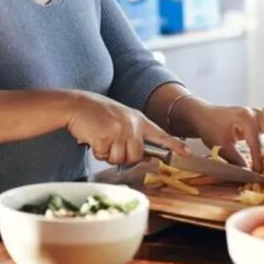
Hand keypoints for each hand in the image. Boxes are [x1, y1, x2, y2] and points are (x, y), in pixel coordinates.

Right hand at [66, 91, 190, 164]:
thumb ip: (133, 133)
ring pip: (120, 159)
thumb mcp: (120, 118)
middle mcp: (132, 125)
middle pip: (136, 156)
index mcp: (138, 119)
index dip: (174, 145)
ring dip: (108, 154)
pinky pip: (105, 156)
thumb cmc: (96, 113)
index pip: (160, 134)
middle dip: (122, 156)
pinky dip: (97, 152)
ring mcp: (120, 130)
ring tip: (101, 139)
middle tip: (110, 144)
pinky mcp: (106, 137)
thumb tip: (142, 155)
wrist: (76, 105)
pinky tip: (93, 138)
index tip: (188, 153)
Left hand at [175, 100, 263, 172]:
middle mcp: (254, 113)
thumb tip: (250, 172)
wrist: (202, 114)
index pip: (257, 145)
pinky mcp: (256, 114)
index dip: (259, 161)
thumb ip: (236, 159)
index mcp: (245, 120)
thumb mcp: (220, 146)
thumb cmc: (210, 128)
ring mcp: (256, 111)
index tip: (260, 173)